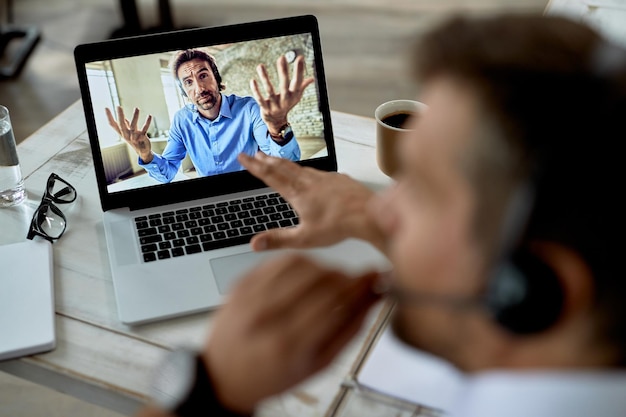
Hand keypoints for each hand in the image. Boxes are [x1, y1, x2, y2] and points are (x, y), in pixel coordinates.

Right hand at [105, 106, 152, 162]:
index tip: (106, 108)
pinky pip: (145, 129)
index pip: (113, 125)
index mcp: (122, 133)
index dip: (109, 117)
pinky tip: (149, 116)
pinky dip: (147, 122)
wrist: (143, 151)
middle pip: (121, 125)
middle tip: (118, 106)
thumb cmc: (134, 140)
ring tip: (137, 108)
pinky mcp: (143, 138)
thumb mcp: (128, 132)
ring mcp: (134, 137)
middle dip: (120, 116)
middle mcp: (126, 135)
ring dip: (135, 117)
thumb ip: (126, 125)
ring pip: (133, 126)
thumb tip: (124, 118)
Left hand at [203, 254, 380, 413]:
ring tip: (330, 281)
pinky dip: (300, 262)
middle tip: (354, 283)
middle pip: (320, 280)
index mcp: (289, 344)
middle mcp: (267, 318)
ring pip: (301, 264)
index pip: (335, 302)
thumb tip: (372, 300)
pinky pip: (278, 262)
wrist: (225, 375)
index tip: (375, 278)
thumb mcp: (316, 365)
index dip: (360, 286)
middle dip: (345, 277)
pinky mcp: (241, 285)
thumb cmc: (271, 375)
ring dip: (324, 267)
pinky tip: (306, 275)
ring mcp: (250, 298)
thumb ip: (347, 331)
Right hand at [238, 152, 386, 250]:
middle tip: (255, 153)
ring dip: (284, 163)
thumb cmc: (338, 227)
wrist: (367, 214)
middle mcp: (309, 181)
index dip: (254, 166)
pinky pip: (318, 171)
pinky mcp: (338, 179)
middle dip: (266, 160)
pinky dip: (307, 169)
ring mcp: (325, 178)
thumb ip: (278, 240)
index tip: (243, 157)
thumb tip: (254, 244)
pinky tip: (309, 173)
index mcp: (297, 194)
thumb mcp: (304, 239)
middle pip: (282, 167)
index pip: (270, 176)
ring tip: (276, 160)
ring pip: (299, 167)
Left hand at [250, 55, 314, 133]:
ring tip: (260, 65)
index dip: (299, 70)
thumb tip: (312, 79)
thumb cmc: (286, 104)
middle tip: (281, 58)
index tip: (300, 58)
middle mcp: (285, 100)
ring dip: (265, 78)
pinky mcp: (265, 108)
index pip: (298, 81)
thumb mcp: (295, 96)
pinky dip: (256, 90)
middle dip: (283, 72)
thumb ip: (302, 86)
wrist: (277, 122)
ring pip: (269, 90)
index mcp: (293, 95)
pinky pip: (260, 99)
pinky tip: (253, 80)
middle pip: (284, 85)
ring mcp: (275, 105)